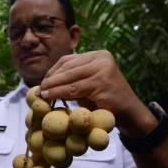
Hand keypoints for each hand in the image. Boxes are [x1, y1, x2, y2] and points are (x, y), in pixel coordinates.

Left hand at [38, 50, 156, 138]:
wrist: (129, 113)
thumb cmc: (105, 101)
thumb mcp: (86, 85)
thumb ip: (71, 80)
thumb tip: (45, 83)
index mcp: (98, 55)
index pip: (67, 60)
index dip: (52, 71)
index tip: (42, 83)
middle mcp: (101, 57)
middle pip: (67, 66)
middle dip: (50, 79)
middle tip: (38, 90)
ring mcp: (102, 67)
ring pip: (69, 76)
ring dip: (52, 86)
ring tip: (41, 95)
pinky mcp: (102, 81)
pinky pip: (74, 87)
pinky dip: (59, 93)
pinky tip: (50, 97)